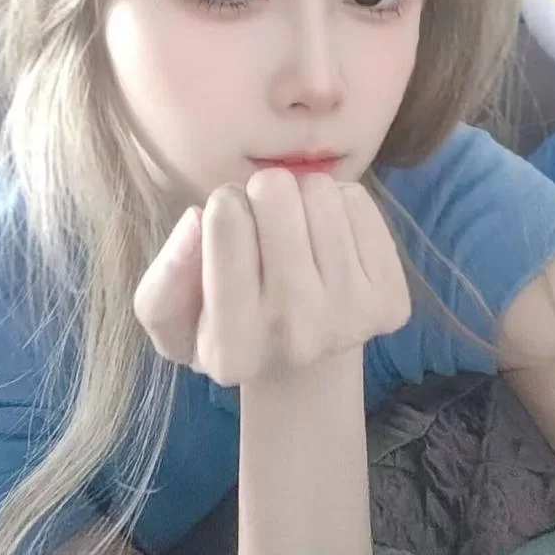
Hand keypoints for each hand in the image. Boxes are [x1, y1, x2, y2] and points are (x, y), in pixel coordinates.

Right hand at [133, 168, 410, 387]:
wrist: (300, 364)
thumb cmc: (221, 323)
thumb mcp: (168, 314)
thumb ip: (164, 273)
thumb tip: (198, 219)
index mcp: (232, 345)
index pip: (225, 218)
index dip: (221, 206)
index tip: (226, 231)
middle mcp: (297, 336)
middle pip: (275, 192)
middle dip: (261, 195)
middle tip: (263, 230)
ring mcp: (352, 319)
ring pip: (319, 190)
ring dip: (300, 200)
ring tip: (294, 236)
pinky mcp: (390, 302)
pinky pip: (357, 201)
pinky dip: (337, 208)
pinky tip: (326, 244)